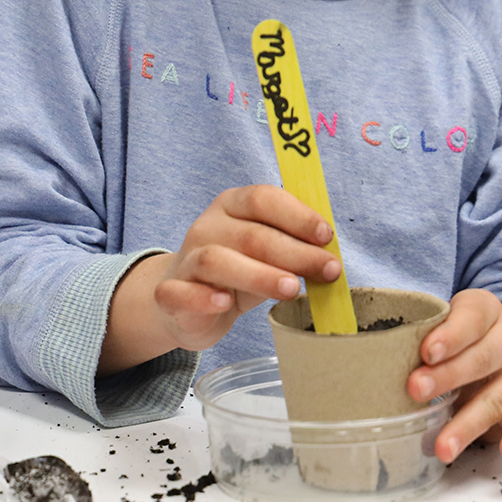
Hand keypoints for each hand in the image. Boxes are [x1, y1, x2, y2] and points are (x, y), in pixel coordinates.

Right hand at [98, 185, 339, 374]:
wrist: (186, 301)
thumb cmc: (237, 271)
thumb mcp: (266, 252)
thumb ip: (292, 246)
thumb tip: (331, 255)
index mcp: (231, 206)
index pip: (262, 198)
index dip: (297, 216)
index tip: (326, 236)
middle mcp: (206, 227)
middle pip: (250, 234)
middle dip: (294, 253)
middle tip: (327, 270)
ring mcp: (186, 259)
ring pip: (217, 261)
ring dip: (259, 275)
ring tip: (292, 289)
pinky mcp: (171, 293)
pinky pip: (181, 293)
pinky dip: (203, 298)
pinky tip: (225, 303)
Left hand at [405, 288, 501, 462]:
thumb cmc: (463, 342)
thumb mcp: (445, 330)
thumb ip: (422, 339)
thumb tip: (376, 361)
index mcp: (486, 312)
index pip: (471, 318)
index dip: (449, 335)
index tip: (426, 352)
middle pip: (481, 358)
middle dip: (447, 376)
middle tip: (416, 390)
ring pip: (497, 398)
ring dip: (467, 423)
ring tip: (443, 446)